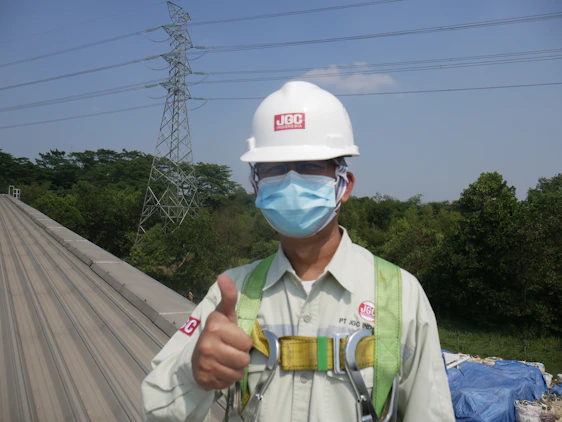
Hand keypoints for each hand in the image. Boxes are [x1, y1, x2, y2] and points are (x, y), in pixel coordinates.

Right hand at [192, 274, 252, 390]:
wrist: (196, 356)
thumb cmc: (218, 332)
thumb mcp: (224, 314)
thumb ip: (228, 296)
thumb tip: (223, 275)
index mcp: (214, 326)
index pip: (246, 343)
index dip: (243, 342)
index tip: (233, 338)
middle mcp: (207, 345)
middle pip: (244, 360)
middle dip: (241, 357)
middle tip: (231, 351)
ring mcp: (204, 364)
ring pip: (238, 373)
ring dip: (236, 369)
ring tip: (226, 361)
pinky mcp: (204, 380)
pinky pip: (228, 383)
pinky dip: (227, 379)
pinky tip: (220, 371)